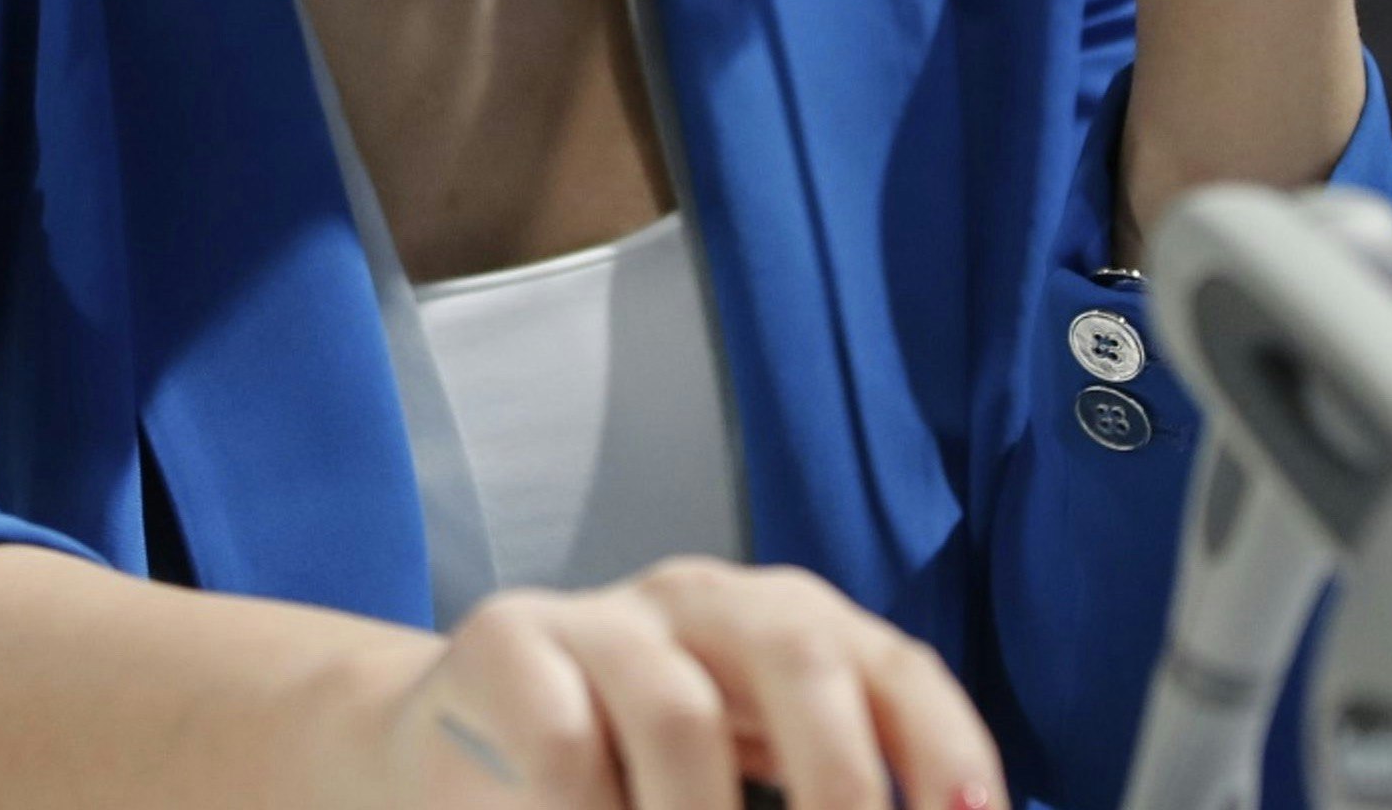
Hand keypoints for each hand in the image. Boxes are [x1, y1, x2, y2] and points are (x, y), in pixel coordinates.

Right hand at [373, 561, 1002, 809]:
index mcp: (788, 628)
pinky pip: (564, 740)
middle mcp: (704, 601)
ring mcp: (601, 615)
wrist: (447, 751)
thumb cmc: (625, 782)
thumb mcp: (738, 785)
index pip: (894, 666)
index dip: (945, 744)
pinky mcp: (505, 641)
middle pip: (800, 651)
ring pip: (679, 710)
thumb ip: (820, 794)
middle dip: (841, 783)